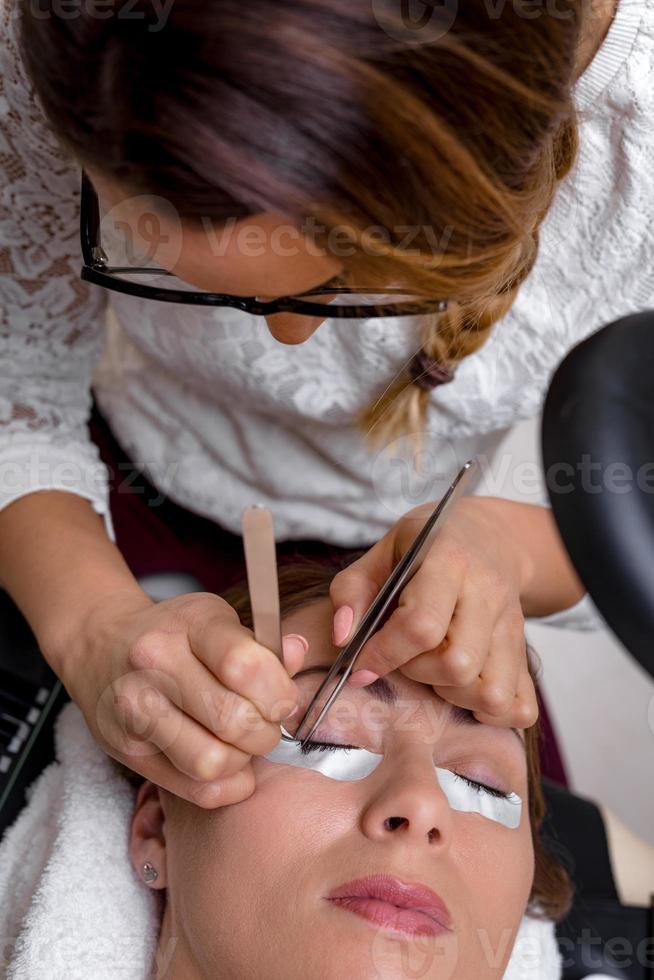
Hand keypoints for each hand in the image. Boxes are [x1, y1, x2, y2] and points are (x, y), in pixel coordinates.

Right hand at [62, 589, 306, 806]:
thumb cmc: (175, 633)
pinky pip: (196, 790)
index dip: (278, 691)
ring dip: (243, 761)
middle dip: (265, 730)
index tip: (282, 698)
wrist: (101, 644)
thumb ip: (262, 645)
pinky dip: (226, 785)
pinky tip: (228, 764)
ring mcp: (136, 710)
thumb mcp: (217, 620)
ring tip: (241, 743)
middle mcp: (156, 664)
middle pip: (233, 721)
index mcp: (189, 624)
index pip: (244, 665)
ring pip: (213, 763)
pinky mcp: (127, 751)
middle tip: (264, 723)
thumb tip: (298, 654)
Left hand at [329, 497, 538, 727]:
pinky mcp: (525, 649)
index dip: (384, 653)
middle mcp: (488, 592)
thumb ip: (352, 590)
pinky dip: (490, 712)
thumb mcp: (382, 550)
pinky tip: (464, 688)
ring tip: (434, 671)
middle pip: (458, 665)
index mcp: (449, 560)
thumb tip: (343, 637)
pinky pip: (519, 706)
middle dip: (419, 673)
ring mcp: (513, 623)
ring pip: (490, 692)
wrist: (489, 535)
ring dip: (453, 695)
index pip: (422, 624)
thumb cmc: (427, 545)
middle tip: (405, 656)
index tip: (362, 664)